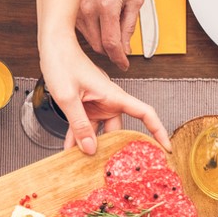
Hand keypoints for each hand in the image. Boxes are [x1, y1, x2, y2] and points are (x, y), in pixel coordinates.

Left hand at [38, 41, 170, 154]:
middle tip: (113, 169)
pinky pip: (84, 127)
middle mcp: (109, 101)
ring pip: (99, 132)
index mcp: (113, 95)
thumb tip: (90, 149)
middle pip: (120, 129)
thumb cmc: (62, 62)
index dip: (157, 130)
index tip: (165, 147)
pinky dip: (77, 139)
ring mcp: (97, 104)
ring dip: (91, 147)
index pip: (144, 113)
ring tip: (86, 166)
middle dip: (116, 149)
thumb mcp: (68, 98)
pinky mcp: (85, 106)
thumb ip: (78, 124)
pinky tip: (69, 152)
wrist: (52, 47)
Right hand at [77, 0, 142, 70]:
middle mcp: (89, 11)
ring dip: (102, 42)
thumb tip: (126, 46)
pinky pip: (82, 32)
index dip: (119, 58)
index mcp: (107, 7)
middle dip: (112, 50)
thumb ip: (130, 25)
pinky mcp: (72, 11)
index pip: (111, 44)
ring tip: (112, 32)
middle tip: (122, 48)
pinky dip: (93, 34)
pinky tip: (101, 25)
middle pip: (99, 46)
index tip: (124, 63)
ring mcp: (78, 11)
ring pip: (90, 41)